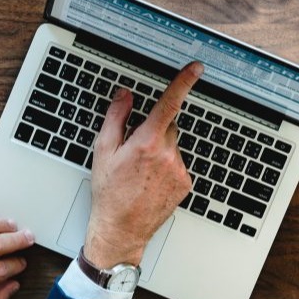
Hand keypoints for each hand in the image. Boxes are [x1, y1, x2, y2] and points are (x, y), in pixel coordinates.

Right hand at [85, 61, 203, 268]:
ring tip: (141, 172)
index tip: (195, 69)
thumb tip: (124, 96)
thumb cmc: (109, 192)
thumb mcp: (103, 151)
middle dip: (153, 131)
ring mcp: (179, 170)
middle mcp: (167, 154)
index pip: (169, 104)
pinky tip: (150, 181)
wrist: (121, 229)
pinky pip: (178, 163)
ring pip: (173, 146)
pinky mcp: (185, 183)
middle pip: (168, 126)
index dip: (183, 82)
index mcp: (146, 143)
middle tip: (134, 151)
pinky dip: (167, 167)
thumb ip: (116, 118)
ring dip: (160, 151)